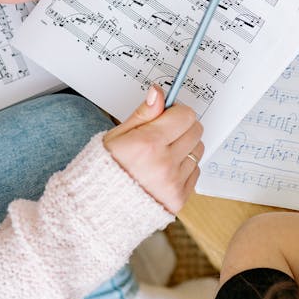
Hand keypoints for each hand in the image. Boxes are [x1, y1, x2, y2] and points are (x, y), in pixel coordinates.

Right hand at [102, 86, 204, 212]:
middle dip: (183, 127)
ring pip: (198, 151)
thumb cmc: (105, 169)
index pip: (185, 116)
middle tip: (164, 134)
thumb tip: (158, 93)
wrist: (100, 206)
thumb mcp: (117, 136)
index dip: (176, 112)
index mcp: (147, 144)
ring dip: (185, 148)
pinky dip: (184, 168)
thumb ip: (143, 114)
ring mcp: (173, 183)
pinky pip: (195, 172)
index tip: (167, 116)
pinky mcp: (179, 198)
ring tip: (162, 155)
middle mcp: (163, 164)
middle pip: (196, 131)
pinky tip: (165, 171)